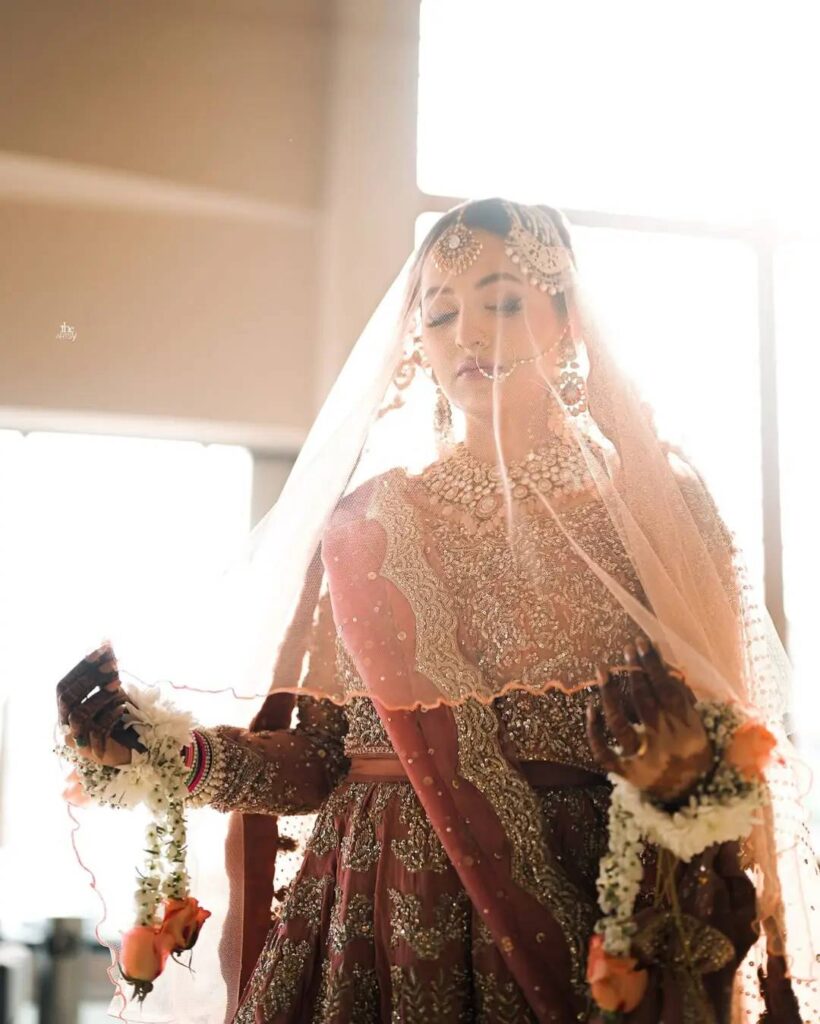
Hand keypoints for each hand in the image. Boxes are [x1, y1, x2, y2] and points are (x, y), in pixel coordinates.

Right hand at [56, 642, 145, 766]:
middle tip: (112, 665)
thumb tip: (107, 641)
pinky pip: (98, 731)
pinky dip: (111, 716)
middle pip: (67, 698)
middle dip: (90, 679)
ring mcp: (76, 737)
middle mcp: (64, 723)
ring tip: (119, 684)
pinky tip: (123, 708)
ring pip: (79, 714)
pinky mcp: (92, 750)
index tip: (100, 650)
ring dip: (100, 696)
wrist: (120, 750)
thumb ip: (104, 674)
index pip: (63, 685)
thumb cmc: (109, 717)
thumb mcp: (107, 694)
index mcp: (65, 708)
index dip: (80, 667)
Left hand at [585, 636, 712, 802]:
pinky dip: (594, 732)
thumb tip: (665, 666)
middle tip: (626, 649)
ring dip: (609, 695)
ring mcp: (644, 759)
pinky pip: (604, 753)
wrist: (690, 799)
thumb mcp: (697, 727)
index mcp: (687, 730)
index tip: (643, 644)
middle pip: (645, 703)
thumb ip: (683, 699)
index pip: (668, 691)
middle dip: (635, 672)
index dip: (655, 666)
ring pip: (620, 724)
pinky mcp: (626, 773)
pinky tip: (589, 708)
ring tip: (602, 669)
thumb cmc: (691, 753)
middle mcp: (664, 744)